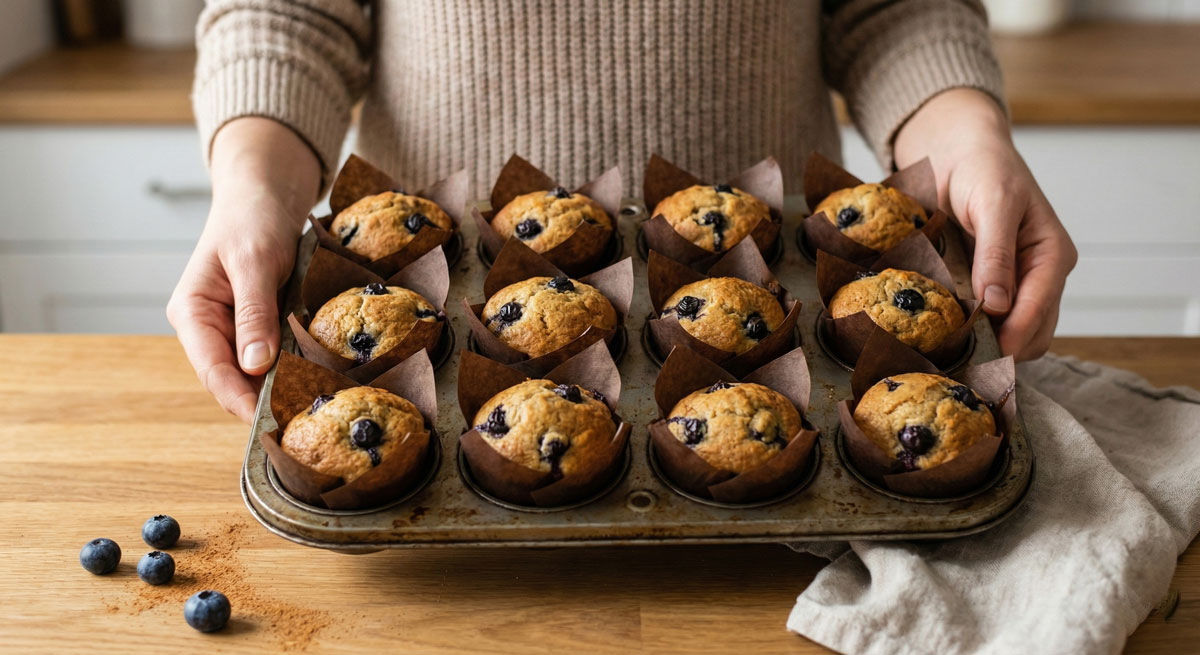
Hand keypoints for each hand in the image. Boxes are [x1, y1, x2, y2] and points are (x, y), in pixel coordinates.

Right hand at [167, 118, 320, 421]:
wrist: (266, 190)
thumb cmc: (253, 217)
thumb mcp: (255, 262)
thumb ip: (254, 313)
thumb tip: (254, 366)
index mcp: (192, 313)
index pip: (213, 372)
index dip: (240, 400)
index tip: (270, 423)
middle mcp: (208, 328)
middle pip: (233, 380)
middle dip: (263, 401)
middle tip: (303, 425)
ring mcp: (233, 328)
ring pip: (254, 373)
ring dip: (280, 388)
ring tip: (313, 410)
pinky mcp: (258, 325)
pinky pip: (273, 356)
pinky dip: (291, 368)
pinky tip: (316, 381)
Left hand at [894, 89, 1076, 360]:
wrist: (959, 155)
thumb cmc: (984, 170)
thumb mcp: (993, 203)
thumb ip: (995, 253)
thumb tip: (998, 304)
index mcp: (1052, 255)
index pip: (1040, 310)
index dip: (1015, 336)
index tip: (985, 356)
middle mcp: (1040, 276)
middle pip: (1032, 333)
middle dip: (1002, 349)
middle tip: (961, 362)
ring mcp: (1015, 285)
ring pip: (1012, 334)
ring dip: (986, 345)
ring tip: (951, 354)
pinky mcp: (989, 288)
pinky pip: (986, 322)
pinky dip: (971, 333)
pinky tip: (947, 338)